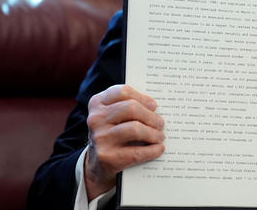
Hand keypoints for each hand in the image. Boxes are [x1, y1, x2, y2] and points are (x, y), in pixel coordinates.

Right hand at [84, 85, 164, 200]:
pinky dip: (152, 150)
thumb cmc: (111, 133)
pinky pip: (136, 152)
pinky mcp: (106, 157)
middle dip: (151, 116)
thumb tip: (156, 108)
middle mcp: (96, 118)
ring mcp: (100, 138)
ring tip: (160, 136)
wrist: (95, 164)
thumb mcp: (113, 117)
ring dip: (153, 133)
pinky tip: (159, 148)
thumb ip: (129, 108)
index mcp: (97, 103)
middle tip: (161, 123)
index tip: (154, 105)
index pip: (123, 92)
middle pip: (131, 108)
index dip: (142, 97)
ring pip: (135, 129)